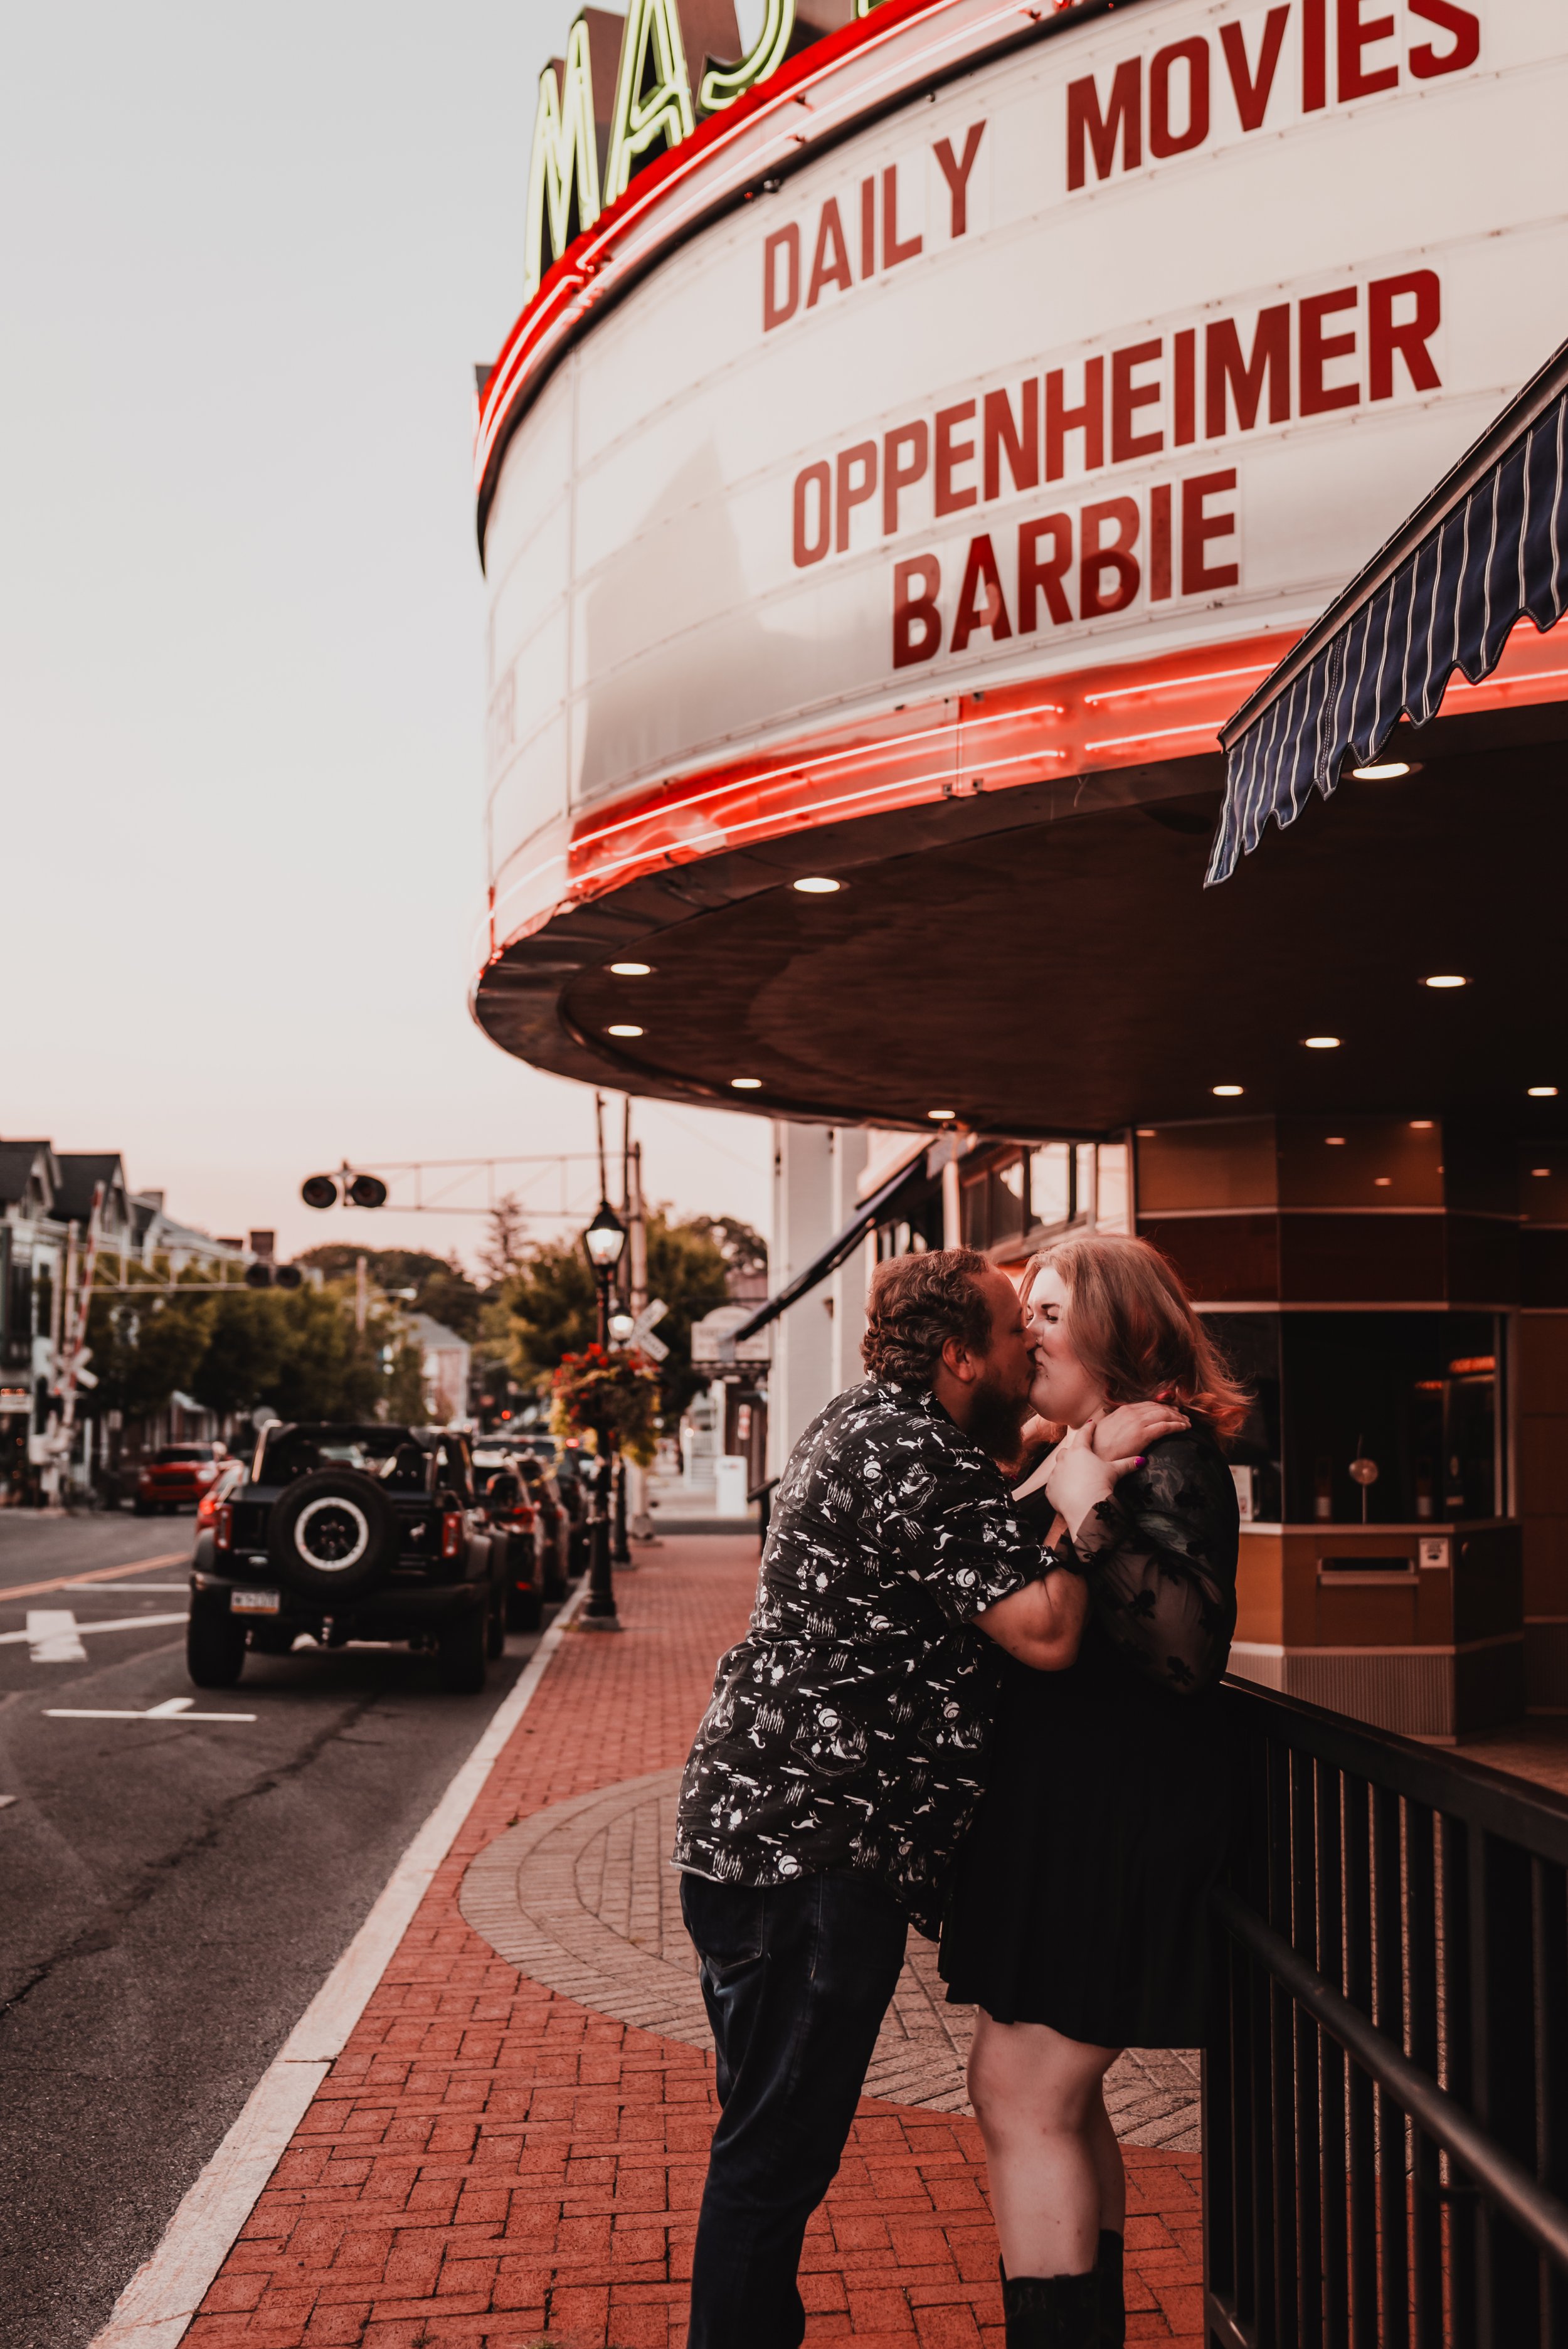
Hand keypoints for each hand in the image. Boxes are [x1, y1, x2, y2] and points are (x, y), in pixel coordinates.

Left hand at [1043, 1417, 1143, 1538]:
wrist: (1085, 1506)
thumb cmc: (1100, 1484)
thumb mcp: (1114, 1472)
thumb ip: (1127, 1464)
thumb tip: (1142, 1460)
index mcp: (1080, 1450)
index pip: (1085, 1434)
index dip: (1089, 1428)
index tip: (1091, 1423)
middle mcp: (1064, 1458)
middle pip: (1068, 1450)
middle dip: (1074, 1452)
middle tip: (1081, 1455)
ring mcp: (1055, 1474)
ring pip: (1059, 1467)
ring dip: (1066, 1469)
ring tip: (1075, 1475)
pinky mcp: (1051, 1489)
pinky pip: (1055, 1485)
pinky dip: (1060, 1487)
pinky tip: (1068, 1491)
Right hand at [1092, 1401, 1186, 1460]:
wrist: (1093, 1456)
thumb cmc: (1097, 1447)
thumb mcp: (1108, 1428)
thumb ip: (1119, 1423)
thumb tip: (1126, 1426)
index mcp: (1123, 1410)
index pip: (1148, 1405)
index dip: (1163, 1407)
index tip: (1172, 1412)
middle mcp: (1131, 1413)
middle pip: (1159, 1408)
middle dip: (1173, 1412)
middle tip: (1184, 1417)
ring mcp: (1137, 1422)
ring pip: (1164, 1415)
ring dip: (1179, 1418)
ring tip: (1187, 1423)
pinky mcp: (1142, 1434)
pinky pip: (1165, 1426)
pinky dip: (1177, 1426)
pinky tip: (1184, 1428)